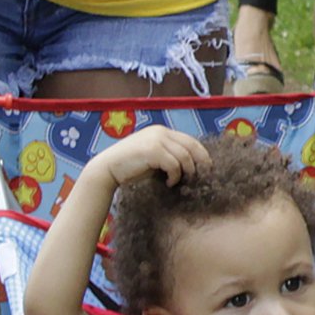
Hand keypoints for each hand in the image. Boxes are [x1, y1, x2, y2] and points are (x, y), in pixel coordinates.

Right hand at [88, 125, 208, 192]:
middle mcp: (161, 132)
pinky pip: (174, 164)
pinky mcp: (152, 150)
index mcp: (162, 132)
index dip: (202, 154)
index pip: (190, 140)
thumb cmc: (131, 168)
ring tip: (179, 182)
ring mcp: (156, 139)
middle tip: (202, 177)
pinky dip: (175, 175)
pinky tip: (169, 183)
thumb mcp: (154, 159)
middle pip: (192, 145)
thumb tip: (192, 167)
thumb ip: (169, 156)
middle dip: (201, 162)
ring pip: (185, 156)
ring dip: (186, 171)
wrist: (107, 169)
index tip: (207, 169)